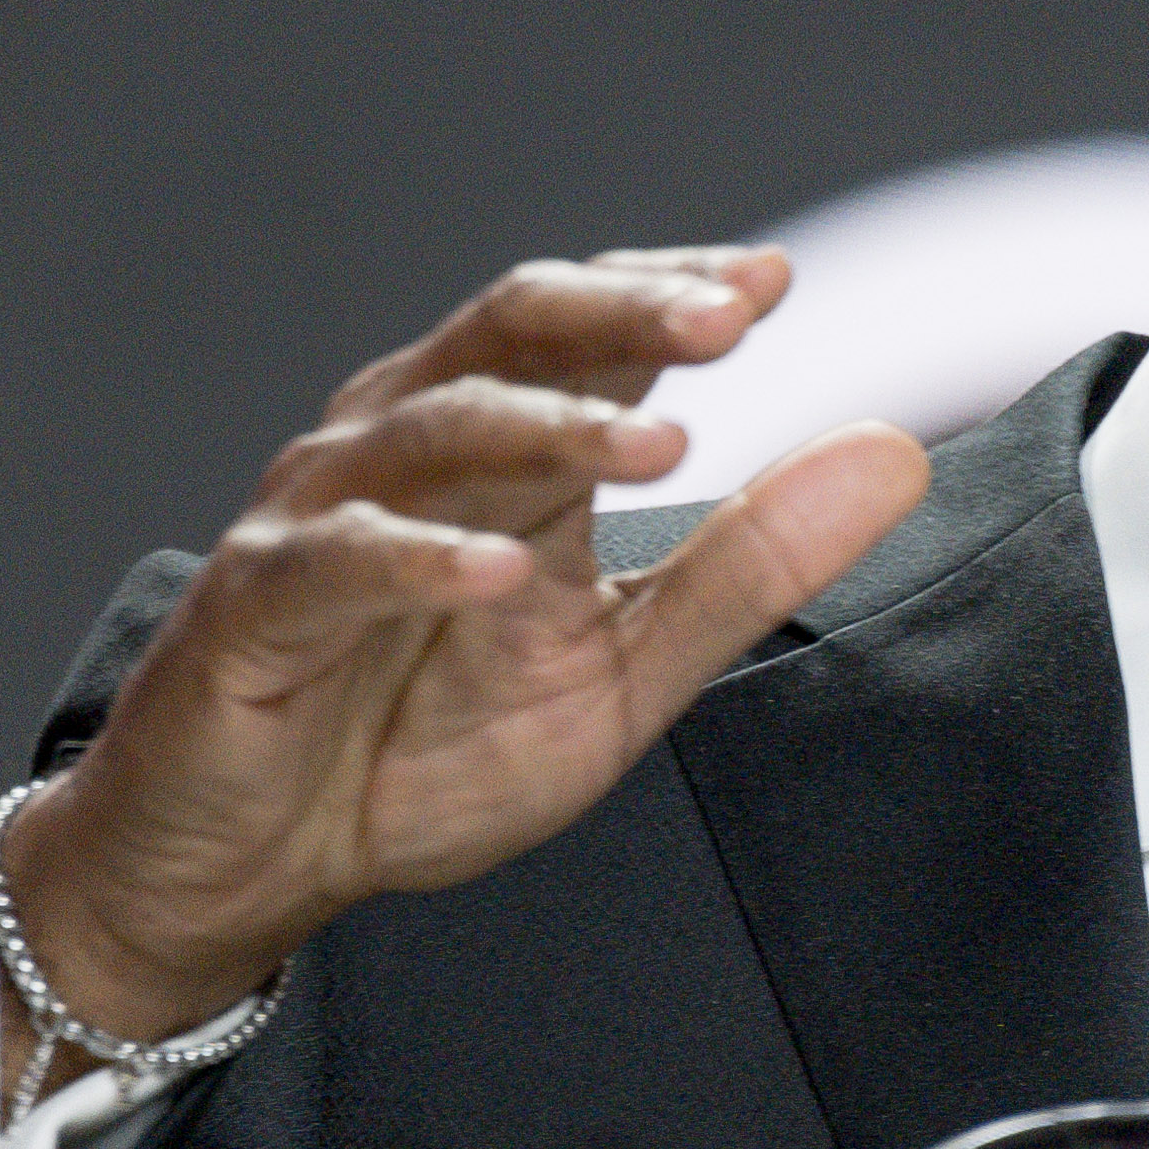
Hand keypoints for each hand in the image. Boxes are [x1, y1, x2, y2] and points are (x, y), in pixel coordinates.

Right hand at [0, 246, 927, 1080]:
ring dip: (551, 424)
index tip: (773, 282)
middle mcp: (409, 452)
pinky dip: (420, 558)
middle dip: (620, 314)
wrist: (252, 866)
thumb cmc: (423, 752)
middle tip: (727, 317)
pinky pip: (338, 560)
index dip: (672, 294)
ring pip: (435, 426)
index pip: (590, 332)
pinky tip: (501, 570)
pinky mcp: (255, 604)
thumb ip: (747, 568)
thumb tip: (896, 455)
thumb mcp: (622, 672)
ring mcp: (325, 517)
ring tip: (662, 444)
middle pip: (509, 332)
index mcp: (504, 454)